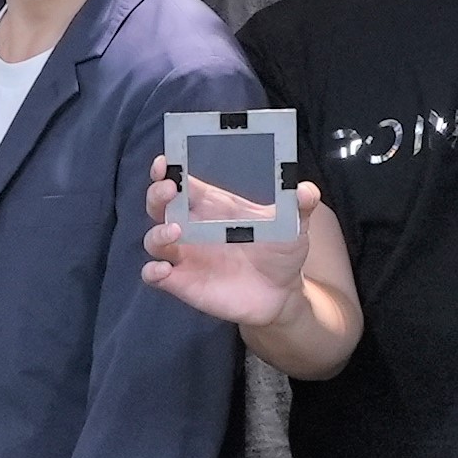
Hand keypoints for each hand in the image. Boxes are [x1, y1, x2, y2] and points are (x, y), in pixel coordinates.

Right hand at [140, 157, 319, 325]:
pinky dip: (152, 272)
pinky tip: (163, 270)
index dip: (168, 170)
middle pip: (159, 205)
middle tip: (169, 189)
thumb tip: (305, 190)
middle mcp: (193, 227)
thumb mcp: (294, 225)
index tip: (165, 162)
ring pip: (153, 239)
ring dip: (158, 233)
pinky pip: (154, 275)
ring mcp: (185, 256)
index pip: (181, 182)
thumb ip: (299, 205)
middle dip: (157, 194)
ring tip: (177, 231)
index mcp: (213, 205)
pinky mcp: (183, 283)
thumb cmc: (281, 252)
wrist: (282, 294)